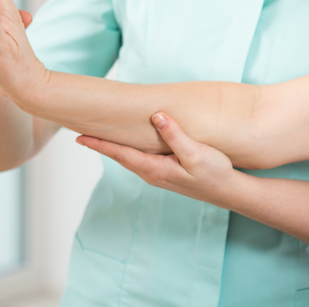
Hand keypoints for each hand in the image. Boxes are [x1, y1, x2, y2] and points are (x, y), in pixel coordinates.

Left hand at [76, 113, 240, 208]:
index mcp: (154, 169)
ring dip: (113, 147)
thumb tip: (156, 116)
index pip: (120, 154)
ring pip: (129, 157)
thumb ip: (175, 135)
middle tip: (80, 134)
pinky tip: (129, 142)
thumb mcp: (195, 153)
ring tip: (98, 136)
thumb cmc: (214, 173)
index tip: (80, 138)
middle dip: (101, 145)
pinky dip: (128, 149)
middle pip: (120, 156)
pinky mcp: (166, 171)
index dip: (99, 145)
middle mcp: (152, 173)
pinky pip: (140, 158)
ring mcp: (158, 173)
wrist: (228, 191)